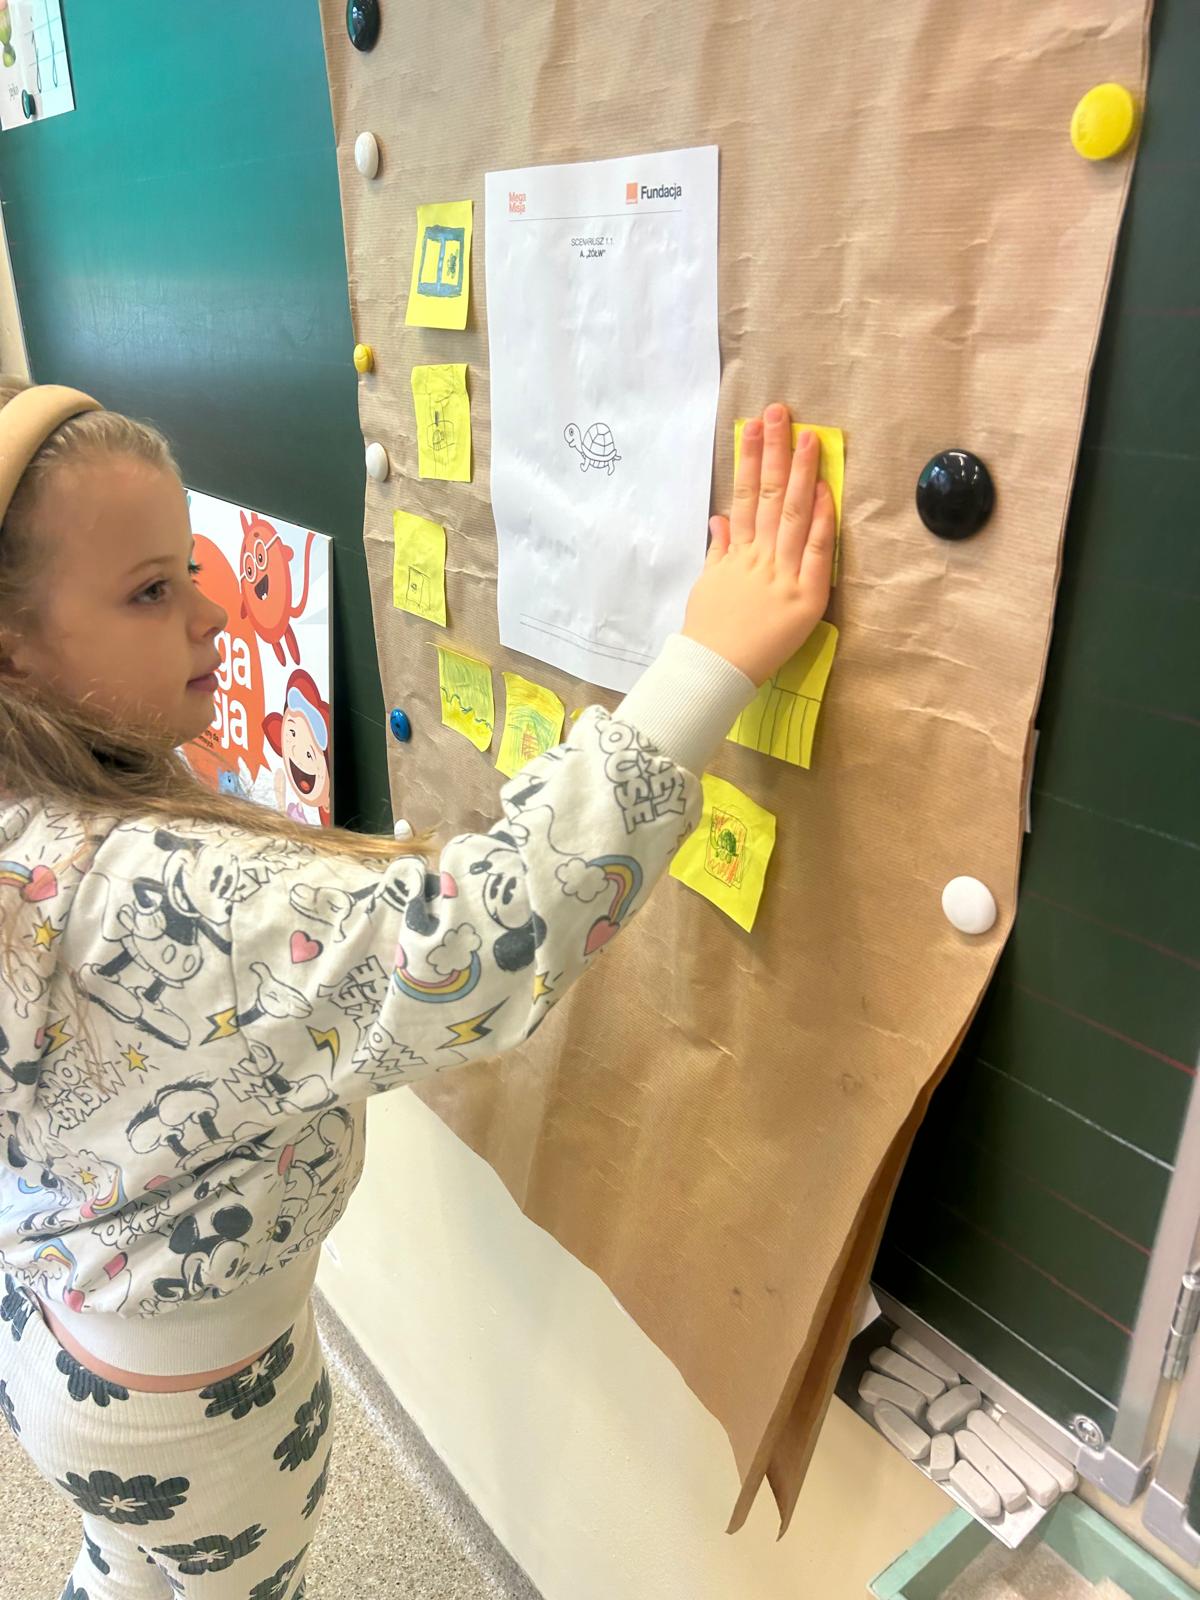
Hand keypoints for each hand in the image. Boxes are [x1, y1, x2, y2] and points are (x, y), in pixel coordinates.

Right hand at [683, 403, 834, 684]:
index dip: (750, 459)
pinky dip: (822, 522)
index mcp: (736, 553)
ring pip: (793, 516)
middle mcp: (759, 557)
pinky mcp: (804, 598)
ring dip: (802, 474)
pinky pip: (816, 554)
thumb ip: (719, 551)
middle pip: (769, 496)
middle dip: (774, 451)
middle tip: (780, 413)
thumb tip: (721, 519)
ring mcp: (782, 575)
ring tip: (809, 438)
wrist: (712, 672)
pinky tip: (827, 492)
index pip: (744, 496)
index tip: (753, 426)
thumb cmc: (709, 633)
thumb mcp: (708, 586)